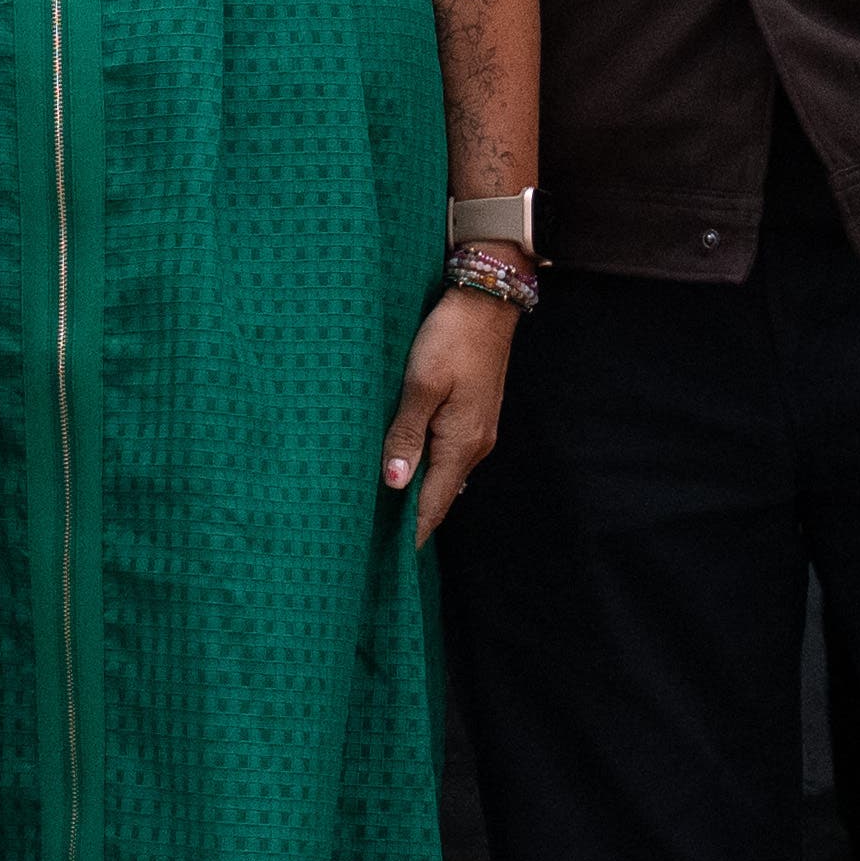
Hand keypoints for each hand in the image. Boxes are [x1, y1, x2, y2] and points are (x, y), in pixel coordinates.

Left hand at [387, 280, 517, 547]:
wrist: (486, 300)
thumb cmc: (450, 336)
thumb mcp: (421, 384)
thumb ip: (406, 435)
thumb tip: (394, 484)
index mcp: (461, 444)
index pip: (432, 505)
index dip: (410, 534)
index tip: (386, 560)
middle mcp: (474, 446)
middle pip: (439, 495)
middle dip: (410, 519)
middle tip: (373, 540)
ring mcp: (477, 431)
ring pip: (443, 475)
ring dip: (417, 493)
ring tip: (382, 510)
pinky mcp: (474, 415)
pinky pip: (448, 455)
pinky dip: (427, 469)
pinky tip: (406, 467)